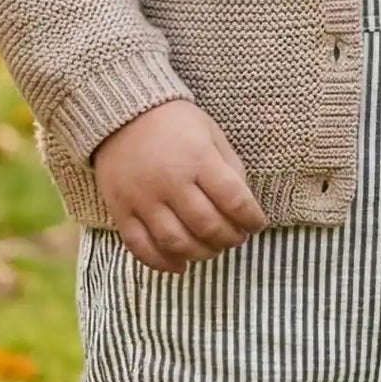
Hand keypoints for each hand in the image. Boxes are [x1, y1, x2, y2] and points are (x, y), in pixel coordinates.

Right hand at [92, 99, 268, 273]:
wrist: (122, 116)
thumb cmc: (176, 124)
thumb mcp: (212, 134)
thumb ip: (230, 167)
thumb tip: (244, 205)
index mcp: (199, 160)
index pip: (234, 200)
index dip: (252, 219)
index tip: (258, 224)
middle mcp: (171, 183)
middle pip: (207, 226)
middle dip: (229, 239)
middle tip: (237, 239)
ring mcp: (143, 200)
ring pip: (176, 242)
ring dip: (201, 254)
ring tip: (213, 250)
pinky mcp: (121, 212)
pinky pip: (140, 247)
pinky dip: (162, 263)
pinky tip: (180, 265)